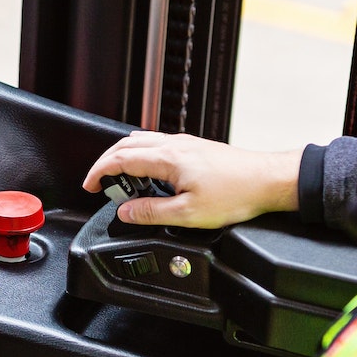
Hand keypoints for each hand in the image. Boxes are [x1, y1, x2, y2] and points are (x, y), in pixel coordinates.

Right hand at [82, 132, 303, 228]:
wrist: (267, 181)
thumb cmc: (236, 194)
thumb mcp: (188, 214)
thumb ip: (152, 212)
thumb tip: (126, 212)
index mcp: (168, 158)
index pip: (121, 159)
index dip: (100, 172)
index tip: (89, 185)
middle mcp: (174, 145)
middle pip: (127, 145)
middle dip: (106, 163)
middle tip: (99, 183)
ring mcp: (185, 144)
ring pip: (142, 142)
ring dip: (124, 157)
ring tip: (121, 180)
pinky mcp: (195, 148)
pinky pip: (158, 145)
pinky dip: (142, 156)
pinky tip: (148, 173)